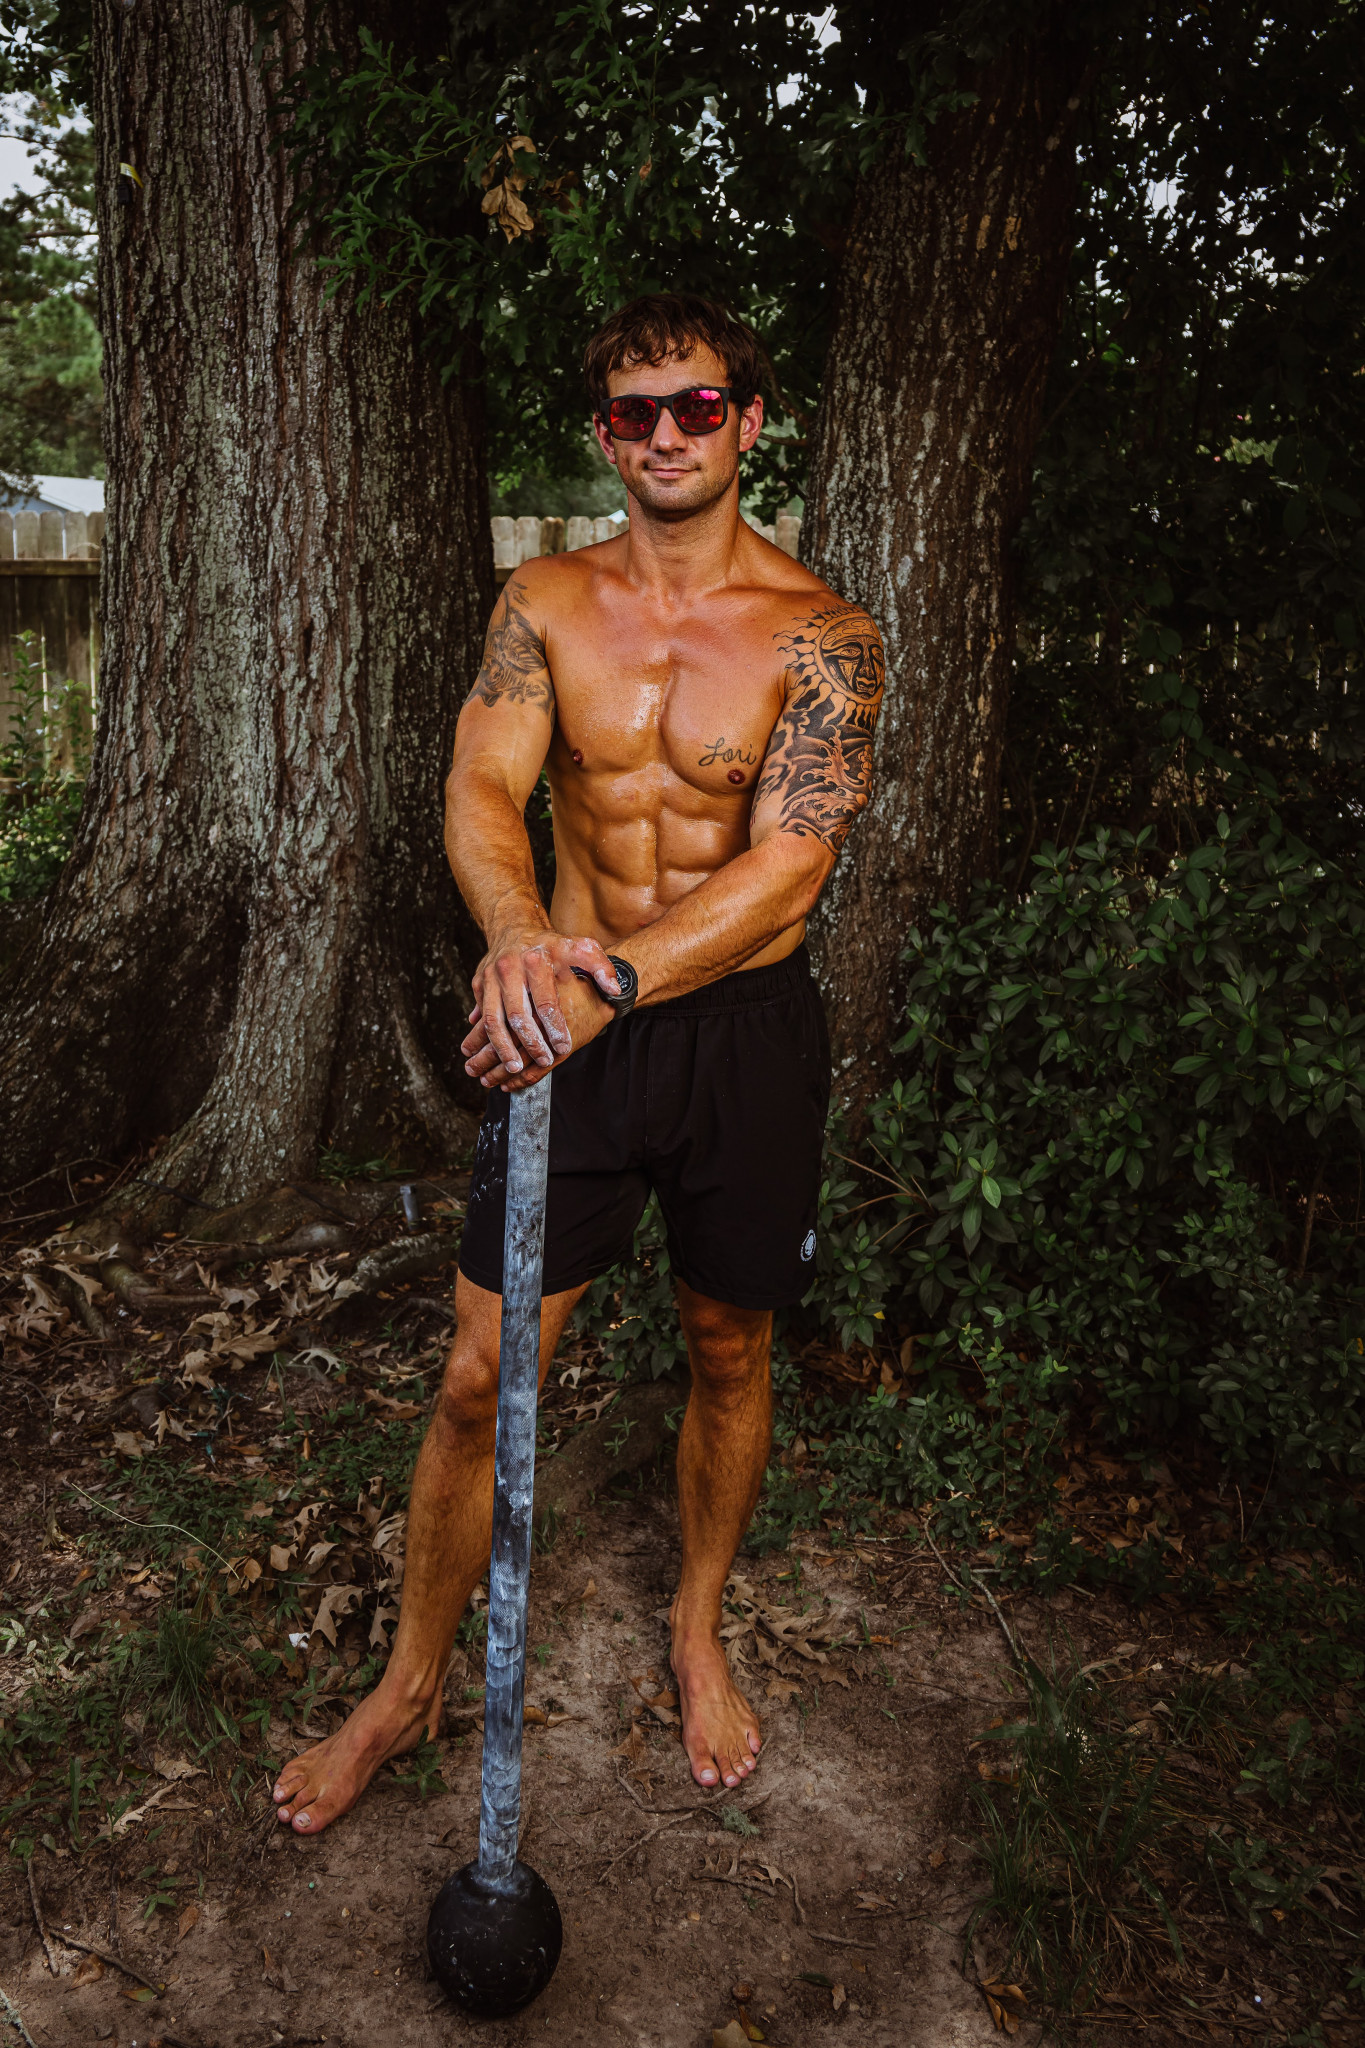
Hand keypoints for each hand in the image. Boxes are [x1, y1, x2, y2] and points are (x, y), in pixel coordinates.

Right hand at [464, 930, 618, 1087]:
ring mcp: (490, 977)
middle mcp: (509, 968)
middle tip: (543, 1060)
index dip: (555, 1027)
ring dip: (502, 1047)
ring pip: (493, 1019)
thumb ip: (601, 966)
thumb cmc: (550, 944)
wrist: (513, 927)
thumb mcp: (580, 947)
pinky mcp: (478, 984)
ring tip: (514, 1066)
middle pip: (517, 1014)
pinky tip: (497, 1053)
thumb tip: (614, 989)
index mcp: (535, 960)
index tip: (563, 1047)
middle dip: (530, 1042)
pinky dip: (487, 1037)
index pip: (546, 1001)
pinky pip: (482, 1016)